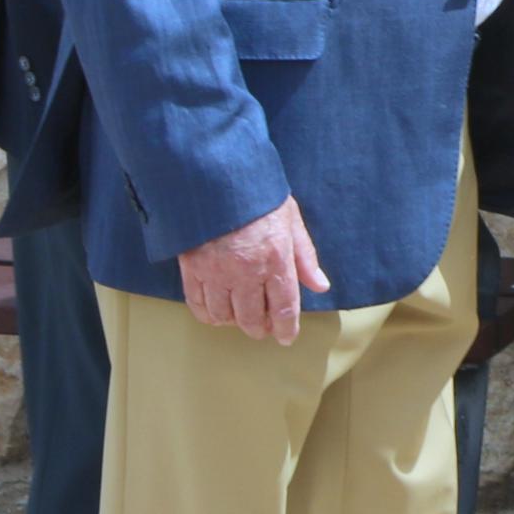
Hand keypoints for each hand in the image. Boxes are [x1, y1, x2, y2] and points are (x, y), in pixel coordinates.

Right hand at [177, 200, 327, 343]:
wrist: (215, 175)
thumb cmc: (257, 195)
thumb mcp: (291, 219)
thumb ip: (305, 257)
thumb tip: (320, 286)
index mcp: (275, 259)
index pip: (284, 308)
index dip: (286, 329)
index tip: (286, 338)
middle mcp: (246, 272)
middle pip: (252, 319)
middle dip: (260, 328)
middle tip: (263, 327)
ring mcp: (216, 272)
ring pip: (224, 316)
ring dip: (234, 322)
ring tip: (240, 317)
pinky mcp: (192, 268)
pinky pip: (198, 304)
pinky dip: (207, 314)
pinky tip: (216, 312)